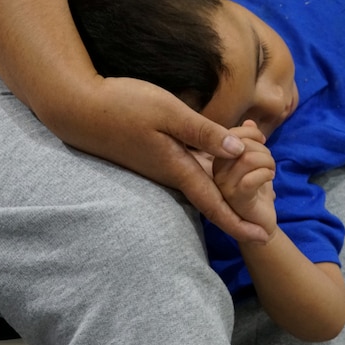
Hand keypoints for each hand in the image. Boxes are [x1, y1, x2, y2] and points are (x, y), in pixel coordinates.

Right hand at [48, 75, 268, 242]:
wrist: (78, 107)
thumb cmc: (123, 107)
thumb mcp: (169, 113)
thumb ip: (203, 132)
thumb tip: (238, 152)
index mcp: (178, 168)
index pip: (214, 202)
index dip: (239, 221)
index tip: (263, 238)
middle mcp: (170, 173)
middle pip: (211, 197)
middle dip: (237, 211)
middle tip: (265, 224)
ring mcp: (160, 165)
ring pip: (201, 182)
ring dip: (226, 190)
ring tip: (252, 195)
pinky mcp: (153, 154)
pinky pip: (189, 167)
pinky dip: (210, 169)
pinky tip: (222, 161)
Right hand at [212, 120, 277, 235]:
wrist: (258, 223)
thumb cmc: (254, 190)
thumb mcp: (253, 160)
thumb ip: (249, 141)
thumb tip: (249, 122)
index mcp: (214, 160)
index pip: (229, 136)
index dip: (248, 134)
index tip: (262, 141)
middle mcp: (213, 172)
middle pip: (239, 145)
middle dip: (261, 147)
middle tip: (270, 161)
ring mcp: (222, 186)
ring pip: (246, 159)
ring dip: (266, 160)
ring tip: (271, 170)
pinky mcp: (235, 199)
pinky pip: (250, 180)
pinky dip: (265, 173)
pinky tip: (269, 177)